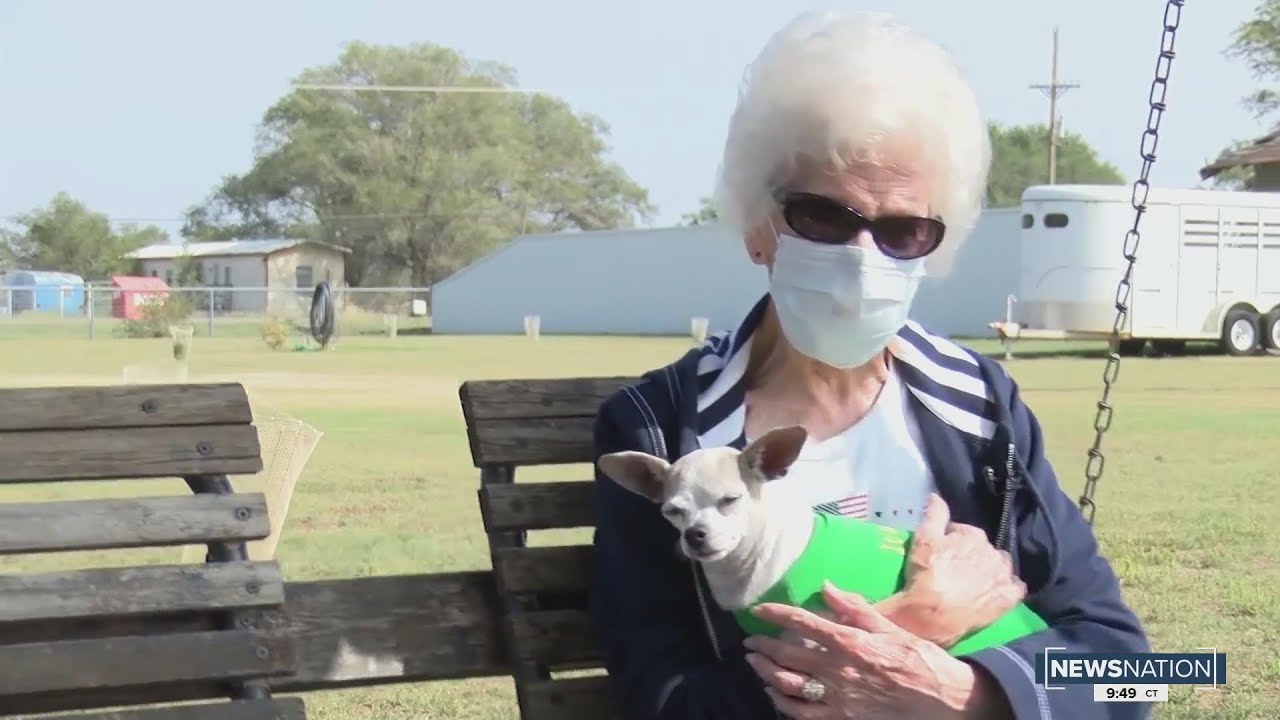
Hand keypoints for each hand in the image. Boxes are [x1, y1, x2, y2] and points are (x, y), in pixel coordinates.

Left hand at [743, 583, 1010, 719]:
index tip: (758, 610)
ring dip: (765, 673)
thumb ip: (855, 607)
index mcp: (849, 641)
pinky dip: (783, 703)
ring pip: (788, 685)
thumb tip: (826, 586)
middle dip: (762, 646)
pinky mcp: (841, 719)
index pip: (802, 623)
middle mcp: (838, 669)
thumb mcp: (890, 626)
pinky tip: (774, 695)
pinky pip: (802, 713)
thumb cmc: (920, 659)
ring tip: (755, 664)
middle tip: (749, 641)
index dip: (775, 615)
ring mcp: (838, 697)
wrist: (943, 700)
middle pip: (787, 655)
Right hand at [891, 494, 1026, 647]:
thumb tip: (936, 496)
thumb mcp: (923, 539)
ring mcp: (1003, 576)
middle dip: (972, 555)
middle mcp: (993, 552)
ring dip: (991, 569)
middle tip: (955, 569)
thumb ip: (934, 515)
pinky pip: (1016, 587)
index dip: (953, 541)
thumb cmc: (925, 574)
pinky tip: (996, 592)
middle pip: (984, 549)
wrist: (932, 615)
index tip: (943, 553)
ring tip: (975, 582)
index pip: (964, 532)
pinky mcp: (1008, 598)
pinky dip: (1008, 587)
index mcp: (974, 535)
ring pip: (1001, 566)